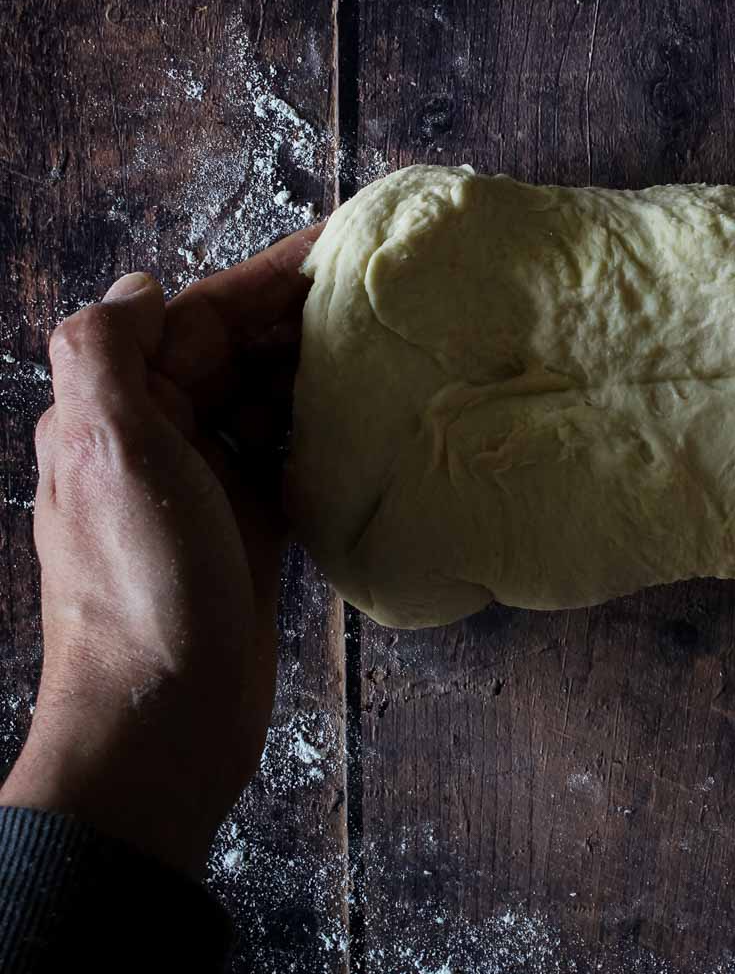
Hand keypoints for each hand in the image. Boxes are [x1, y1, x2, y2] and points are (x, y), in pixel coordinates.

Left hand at [0, 227, 319, 876]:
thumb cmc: (139, 588)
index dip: (265, 279)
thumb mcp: (108, 454)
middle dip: (299, 319)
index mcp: (118, 410)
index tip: (339, 248)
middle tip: (383, 294)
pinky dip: (322, 434)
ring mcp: (203, 488)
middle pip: (235, 354)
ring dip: (317, 374)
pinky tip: (372, 421)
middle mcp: (156, 440)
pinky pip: (286, 460)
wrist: (161, 725)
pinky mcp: (246, 531)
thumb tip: (141, 284)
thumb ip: (105, 354)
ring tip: (390, 348)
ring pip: (264, 404)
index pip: (197, 317)